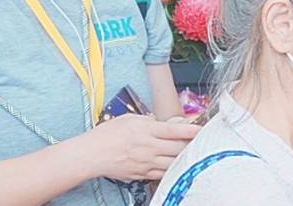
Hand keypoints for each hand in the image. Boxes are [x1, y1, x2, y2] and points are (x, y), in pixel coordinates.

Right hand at [85, 113, 200, 182]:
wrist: (91, 155)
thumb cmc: (107, 135)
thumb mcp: (130, 119)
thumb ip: (149, 120)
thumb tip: (164, 121)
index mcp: (146, 131)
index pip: (174, 130)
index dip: (190, 129)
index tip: (202, 128)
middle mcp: (148, 147)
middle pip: (178, 148)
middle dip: (191, 144)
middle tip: (200, 140)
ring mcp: (146, 163)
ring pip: (173, 163)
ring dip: (184, 158)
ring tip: (191, 153)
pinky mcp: (141, 174)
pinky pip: (162, 174)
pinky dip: (172, 169)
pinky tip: (176, 165)